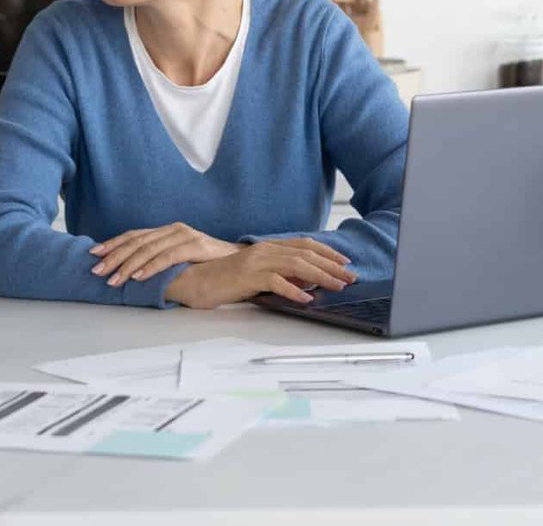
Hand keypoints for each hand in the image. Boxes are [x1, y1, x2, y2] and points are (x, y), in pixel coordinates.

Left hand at [88, 223, 238, 285]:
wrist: (241, 261)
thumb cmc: (208, 264)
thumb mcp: (180, 260)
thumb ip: (160, 260)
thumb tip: (131, 271)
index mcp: (167, 231)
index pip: (134, 235)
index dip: (113, 244)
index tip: (93, 254)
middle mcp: (173, 229)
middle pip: (137, 241)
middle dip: (114, 257)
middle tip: (97, 271)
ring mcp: (185, 236)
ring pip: (149, 249)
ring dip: (128, 265)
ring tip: (113, 279)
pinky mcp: (196, 246)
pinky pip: (168, 257)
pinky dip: (151, 267)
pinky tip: (138, 276)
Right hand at [163, 238, 353, 309]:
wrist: (190, 281)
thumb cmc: (221, 280)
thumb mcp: (255, 276)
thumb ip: (278, 275)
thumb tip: (305, 283)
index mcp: (265, 247)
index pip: (303, 244)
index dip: (326, 251)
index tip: (345, 261)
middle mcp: (263, 249)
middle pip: (305, 254)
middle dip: (332, 265)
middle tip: (351, 277)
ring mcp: (255, 261)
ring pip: (296, 265)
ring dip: (321, 276)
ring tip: (337, 286)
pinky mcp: (246, 276)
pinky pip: (275, 281)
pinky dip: (293, 290)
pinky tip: (306, 298)